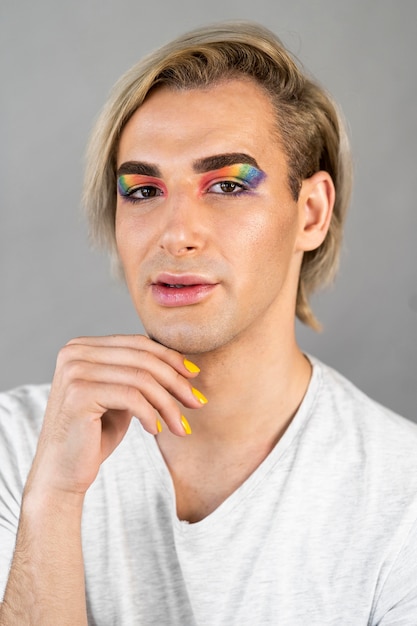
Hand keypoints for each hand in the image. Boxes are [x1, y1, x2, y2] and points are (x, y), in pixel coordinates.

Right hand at [26, 335, 202, 496]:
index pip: (138, 344)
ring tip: (180, 426)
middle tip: (197, 403)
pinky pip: (132, 397)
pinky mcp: (79, 393)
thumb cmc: (94, 436)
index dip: (171, 359)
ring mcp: (75, 371)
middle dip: (176, 381)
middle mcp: (75, 352)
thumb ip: (138, 374)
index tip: (194, 377)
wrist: (62, 473)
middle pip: (142, 359)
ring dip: (168, 404)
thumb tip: (183, 362)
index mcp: (82, 347)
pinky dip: (150, 414)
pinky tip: (155, 430)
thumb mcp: (121, 397)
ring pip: (141, 379)